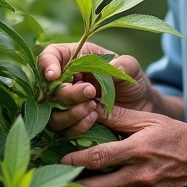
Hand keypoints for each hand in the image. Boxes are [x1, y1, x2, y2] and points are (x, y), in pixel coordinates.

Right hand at [39, 42, 155, 136]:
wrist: (139, 105)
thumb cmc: (131, 79)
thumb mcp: (131, 68)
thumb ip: (124, 65)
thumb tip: (115, 67)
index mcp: (74, 58)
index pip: (49, 56)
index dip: (47, 65)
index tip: (54, 76)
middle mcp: (65, 81)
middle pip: (49, 89)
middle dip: (68, 93)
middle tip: (90, 92)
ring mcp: (65, 104)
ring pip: (52, 113)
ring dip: (70, 113)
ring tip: (93, 108)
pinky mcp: (72, 124)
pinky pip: (63, 130)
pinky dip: (76, 126)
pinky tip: (93, 120)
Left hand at [60, 106, 186, 186]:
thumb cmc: (177, 137)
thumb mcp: (151, 120)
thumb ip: (119, 116)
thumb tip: (90, 107)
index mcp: (138, 151)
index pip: (97, 158)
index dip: (72, 160)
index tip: (59, 158)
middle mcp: (140, 177)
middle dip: (71, 185)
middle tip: (57, 179)